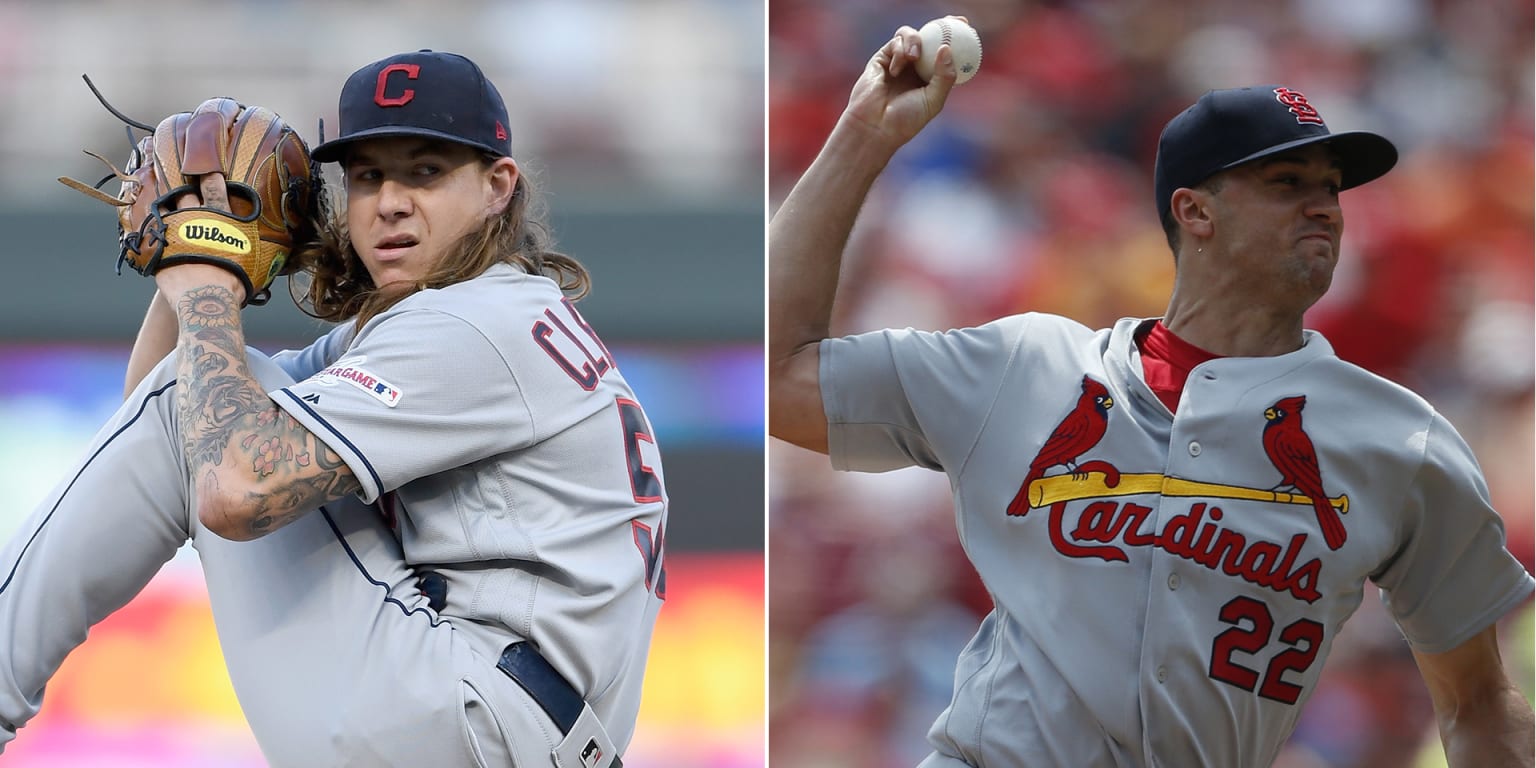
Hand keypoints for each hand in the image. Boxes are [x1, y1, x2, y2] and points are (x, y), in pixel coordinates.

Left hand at [153, 172, 247, 305]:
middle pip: (186, 195)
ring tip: (163, 203)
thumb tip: (278, 248)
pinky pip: (151, 230)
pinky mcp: (158, 246)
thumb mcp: (254, 261)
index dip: (211, 179)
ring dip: (166, 205)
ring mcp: (173, 231)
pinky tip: (150, 226)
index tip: (207, 173)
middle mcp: (195, 219)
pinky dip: (151, 226)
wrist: (206, 299)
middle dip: (185, 189)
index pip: (215, 190)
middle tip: (182, 183)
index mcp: (220, 219)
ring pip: (166, 208)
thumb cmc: (234, 283)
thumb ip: (255, 247)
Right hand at [842, 16, 965, 150]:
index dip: (957, 38)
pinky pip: (895, 43)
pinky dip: (899, 52)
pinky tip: (896, 70)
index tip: (967, 28)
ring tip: (914, 57)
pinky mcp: (882, 58)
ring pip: (911, 35)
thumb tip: (947, 49)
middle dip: (942, 25)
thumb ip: (944, 77)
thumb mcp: (933, 101)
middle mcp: (916, 67)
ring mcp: (899, 61)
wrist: (875, 126)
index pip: (946, 53)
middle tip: (951, 21)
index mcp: (931, 78)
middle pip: (930, 37)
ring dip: (915, 40)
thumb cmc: (905, 120)